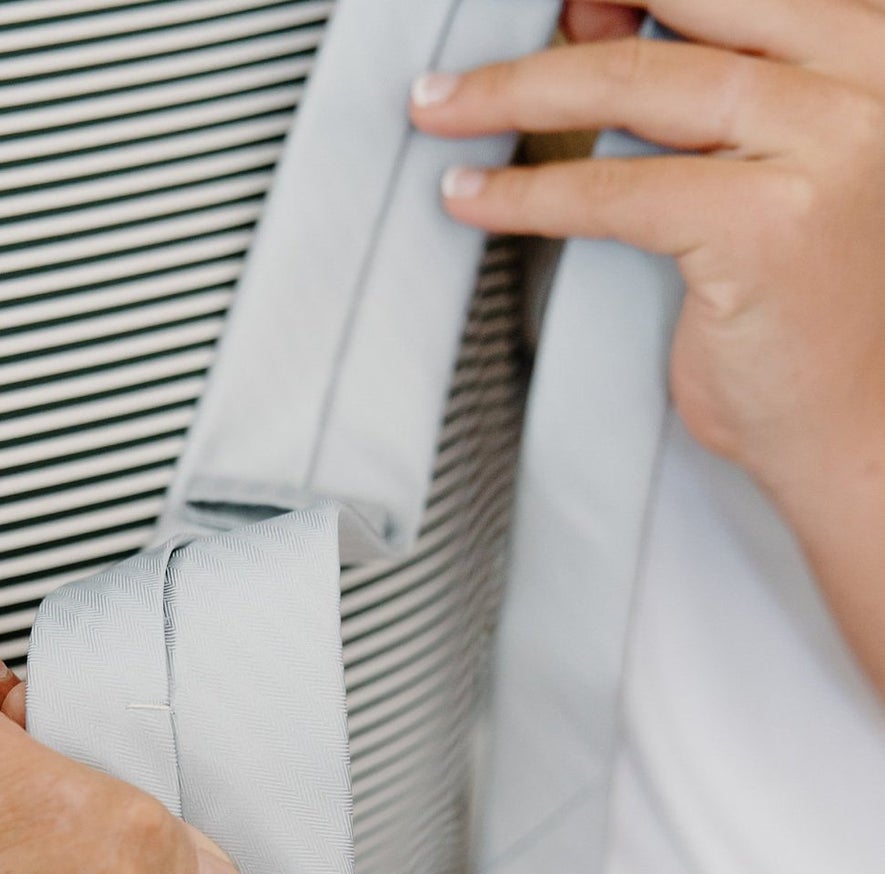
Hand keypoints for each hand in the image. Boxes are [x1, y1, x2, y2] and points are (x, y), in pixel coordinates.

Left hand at [411, 1, 884, 685]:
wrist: (858, 426)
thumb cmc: (806, 311)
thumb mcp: (755, 172)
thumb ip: (696, 99)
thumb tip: (590, 24)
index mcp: (868, 49)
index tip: (547, 8)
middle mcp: (864, 80)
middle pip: (679, 17)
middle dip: (550, 37)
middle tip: (454, 68)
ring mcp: (825, 144)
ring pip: (637, 88)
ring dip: (514, 95)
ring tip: (438, 111)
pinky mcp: (767, 221)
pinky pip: (617, 190)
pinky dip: (529, 193)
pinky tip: (473, 197)